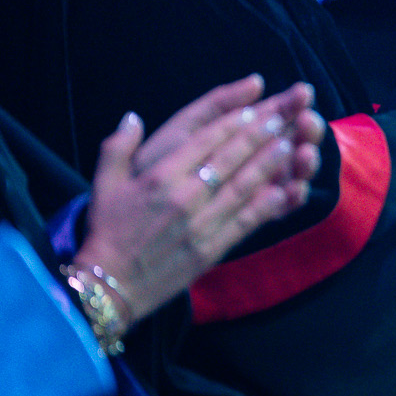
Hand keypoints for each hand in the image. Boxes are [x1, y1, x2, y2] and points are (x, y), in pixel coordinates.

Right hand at [76, 75, 322, 322]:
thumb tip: (132, 116)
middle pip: (230, 158)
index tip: (253, 110)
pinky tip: (286, 190)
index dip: (232, 123)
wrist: (107, 286)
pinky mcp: (211, 248)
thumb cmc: (106, 232)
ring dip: (270, 164)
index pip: (204, 142)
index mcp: (159, 178)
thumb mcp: (104, 185)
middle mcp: (183, 197)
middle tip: (282, 118)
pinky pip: (246, 222)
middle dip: (259, 136)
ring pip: (243, 186)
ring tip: (291, 145)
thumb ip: (117, 147)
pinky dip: (268, 204)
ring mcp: (200, 223)